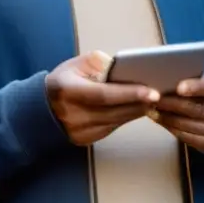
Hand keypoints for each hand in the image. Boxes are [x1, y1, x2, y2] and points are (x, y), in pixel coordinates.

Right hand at [45, 51, 159, 145]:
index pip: (104, 94)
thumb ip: (98, 62)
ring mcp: (78, 130)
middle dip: (140, 103)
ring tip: (156, 101)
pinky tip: (140, 109)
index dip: (129, 93)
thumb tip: (122, 67)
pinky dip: (127, 118)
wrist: (41, 110)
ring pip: (116, 121)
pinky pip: (112, 128)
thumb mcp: (75, 65)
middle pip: (114, 111)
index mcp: (68, 90)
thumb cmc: (64, 82)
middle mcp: (72, 114)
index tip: (152, 92)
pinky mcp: (85, 140)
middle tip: (162, 95)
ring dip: (138, 112)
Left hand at [149, 72, 203, 152]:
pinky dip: (169, 127)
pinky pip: (186, 137)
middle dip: (173, 104)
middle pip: (198, 110)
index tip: (179, 87)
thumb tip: (166, 78)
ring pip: (189, 125)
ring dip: (167, 117)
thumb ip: (194, 80)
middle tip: (154, 98)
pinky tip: (159, 119)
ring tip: (151, 109)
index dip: (196, 87)